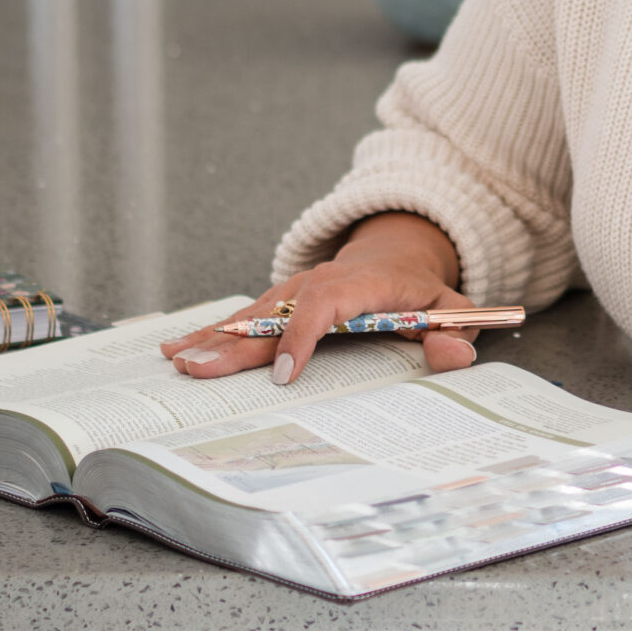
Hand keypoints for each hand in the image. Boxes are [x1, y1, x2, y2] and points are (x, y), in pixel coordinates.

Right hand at [159, 213, 477, 381]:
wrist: (398, 255)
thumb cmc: (421, 291)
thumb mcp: (451, 309)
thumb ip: (454, 332)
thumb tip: (454, 353)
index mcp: (363, 283)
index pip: (327, 303)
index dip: (303, 336)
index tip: (284, 374)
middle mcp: (321, 281)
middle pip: (275, 312)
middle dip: (237, 344)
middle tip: (201, 371)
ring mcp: (295, 289)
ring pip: (251, 314)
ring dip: (214, 339)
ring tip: (178, 363)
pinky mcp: (280, 300)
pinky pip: (244, 318)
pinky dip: (211, 333)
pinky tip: (177, 348)